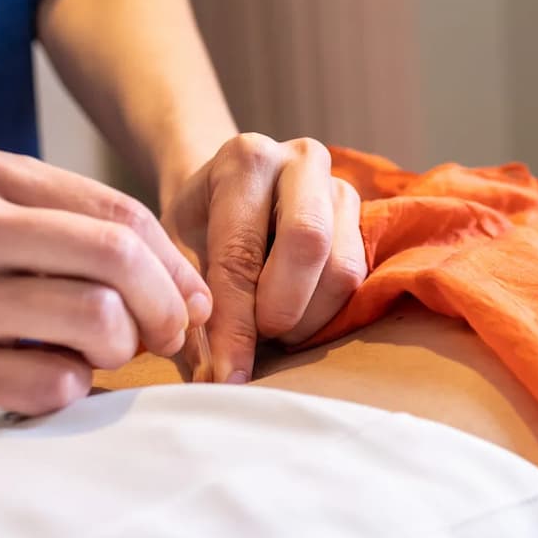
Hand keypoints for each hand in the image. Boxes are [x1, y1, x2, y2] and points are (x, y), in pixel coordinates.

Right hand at [0, 149, 210, 419]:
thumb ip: (70, 228)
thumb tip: (182, 283)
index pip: (122, 213)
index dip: (175, 265)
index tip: (188, 302)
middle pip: (119, 259)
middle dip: (167, 306)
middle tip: (167, 336)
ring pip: (96, 320)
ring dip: (121, 349)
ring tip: (97, 355)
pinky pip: (51, 384)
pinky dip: (71, 389)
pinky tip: (46, 381)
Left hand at [162, 134, 365, 382]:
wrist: (228, 192)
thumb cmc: (198, 226)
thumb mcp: (174, 257)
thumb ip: (188, 309)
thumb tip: (214, 377)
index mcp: (244, 160)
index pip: (241, 252)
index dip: (235, 324)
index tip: (227, 375)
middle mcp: (301, 161)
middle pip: (309, 243)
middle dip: (282, 310)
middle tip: (260, 339)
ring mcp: (340, 187)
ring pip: (342, 268)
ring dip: (308, 318)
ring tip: (273, 330)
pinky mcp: (363, 218)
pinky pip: (358, 279)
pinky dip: (326, 313)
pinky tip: (295, 317)